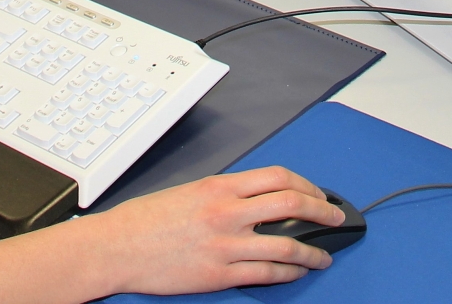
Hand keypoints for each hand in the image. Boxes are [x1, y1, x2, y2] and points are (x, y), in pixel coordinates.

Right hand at [72, 167, 342, 295]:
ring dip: (313, 250)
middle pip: (291, 204)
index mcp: (219, 187)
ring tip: (324, 256)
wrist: (116, 248)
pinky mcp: (219, 274)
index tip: (317, 194)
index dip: (306, 185)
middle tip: (336, 219)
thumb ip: (223, 195)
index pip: (277, 177)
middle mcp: (226, 212)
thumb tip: (253, 201)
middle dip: (322, 211)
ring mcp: (225, 245)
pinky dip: (289, 273)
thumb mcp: (188, 192)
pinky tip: (297, 272)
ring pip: (286, 244)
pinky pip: (266, 274)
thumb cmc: (145, 220)